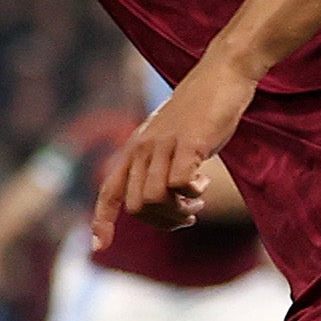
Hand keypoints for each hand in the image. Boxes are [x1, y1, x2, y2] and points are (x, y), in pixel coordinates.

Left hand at [96, 55, 253, 248]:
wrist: (222, 73)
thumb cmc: (200, 110)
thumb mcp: (171, 139)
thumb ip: (160, 165)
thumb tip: (162, 202)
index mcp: (135, 148)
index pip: (109, 191)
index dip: (102, 221)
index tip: (98, 247)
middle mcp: (142, 148)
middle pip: (136, 207)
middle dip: (163, 222)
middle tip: (188, 214)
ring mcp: (163, 145)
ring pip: (154, 200)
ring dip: (178, 211)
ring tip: (196, 199)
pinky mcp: (188, 143)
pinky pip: (179, 185)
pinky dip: (192, 193)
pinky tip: (204, 181)